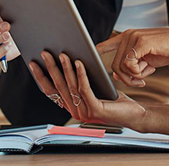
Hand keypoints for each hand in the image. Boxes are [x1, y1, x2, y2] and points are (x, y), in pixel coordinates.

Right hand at [28, 53, 147, 128]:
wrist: (134, 114)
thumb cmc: (114, 100)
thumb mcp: (93, 88)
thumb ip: (80, 81)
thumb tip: (68, 59)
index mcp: (72, 106)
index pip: (51, 91)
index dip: (41, 77)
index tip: (33, 63)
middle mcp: (75, 111)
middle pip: (58, 86)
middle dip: (50, 68)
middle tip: (44, 53)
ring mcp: (84, 112)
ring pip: (71, 86)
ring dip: (65, 68)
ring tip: (62, 54)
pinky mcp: (95, 110)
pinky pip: (85, 88)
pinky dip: (81, 74)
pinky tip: (79, 62)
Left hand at [98, 28, 168, 86]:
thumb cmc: (167, 51)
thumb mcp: (146, 59)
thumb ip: (131, 64)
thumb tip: (115, 74)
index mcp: (128, 37)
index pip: (105, 44)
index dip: (96, 53)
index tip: (88, 60)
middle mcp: (128, 35)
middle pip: (114, 63)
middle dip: (124, 78)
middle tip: (138, 82)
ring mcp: (134, 37)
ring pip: (121, 66)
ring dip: (132, 77)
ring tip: (145, 77)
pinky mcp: (141, 42)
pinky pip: (130, 64)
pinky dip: (138, 72)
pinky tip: (148, 72)